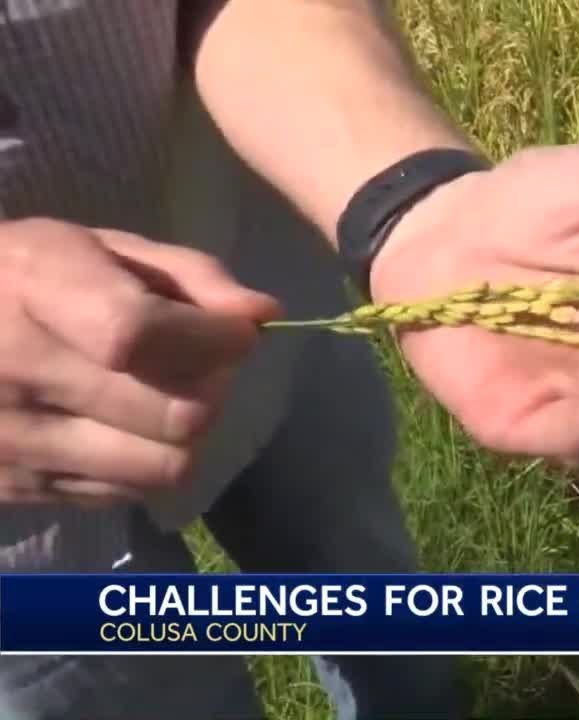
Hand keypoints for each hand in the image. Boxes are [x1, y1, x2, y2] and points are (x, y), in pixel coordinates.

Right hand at [0, 219, 278, 505]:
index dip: (212, 339)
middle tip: (204, 368)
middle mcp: (14, 367)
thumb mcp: (97, 246)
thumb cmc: (19, 276)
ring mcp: (9, 437)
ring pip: (160, 467)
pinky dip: (142, 463)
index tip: (237, 334)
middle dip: (213, 390)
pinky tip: (121, 428)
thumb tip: (262, 315)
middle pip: (172, 414)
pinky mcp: (11, 485)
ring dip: (186, 437)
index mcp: (34, 287)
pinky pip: (123, 492)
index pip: (141, 333)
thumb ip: (188, 275)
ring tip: (168, 401)